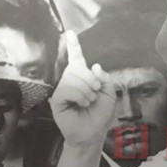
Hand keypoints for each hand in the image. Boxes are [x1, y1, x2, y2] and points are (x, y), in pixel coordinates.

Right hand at [50, 31, 115, 148]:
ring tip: (89, 101)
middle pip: (77, 67)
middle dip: (91, 79)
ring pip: (73, 77)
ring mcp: (62, 89)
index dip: (74, 46)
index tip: (70, 32)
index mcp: (82, 78)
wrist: (93, 133)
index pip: (76, 58)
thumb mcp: (109, 95)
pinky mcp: (57, 99)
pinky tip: (82, 103)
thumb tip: (95, 65)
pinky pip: (68, 88)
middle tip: (95, 91)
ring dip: (87, 90)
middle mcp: (70, 81)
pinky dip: (80, 95)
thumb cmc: (100, 115)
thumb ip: (105, 79)